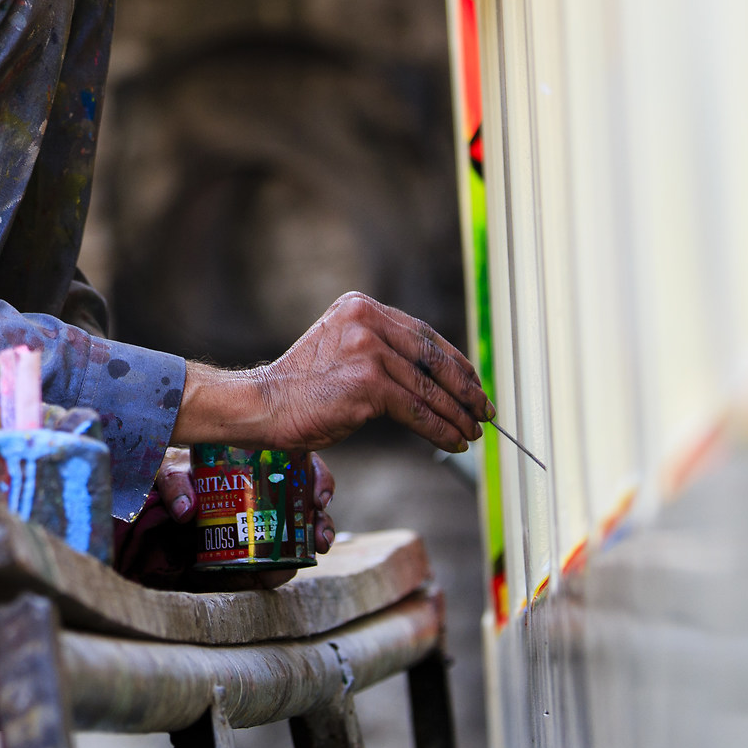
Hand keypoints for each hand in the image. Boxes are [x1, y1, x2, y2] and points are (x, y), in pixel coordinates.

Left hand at [150, 449, 336, 558]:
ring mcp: (262, 520)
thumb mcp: (170, 472)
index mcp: (257, 462)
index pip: (299, 464)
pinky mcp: (252, 548)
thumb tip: (186, 510)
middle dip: (321, 518)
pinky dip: (283, 566)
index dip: (317, 478)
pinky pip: (275, 557)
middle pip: (307, 500)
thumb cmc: (173, 478)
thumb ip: (175, 484)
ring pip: (299, 529)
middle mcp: (266, 490)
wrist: (159, 507)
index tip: (320, 498)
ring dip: (312, 540)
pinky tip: (282, 571)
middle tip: (321, 535)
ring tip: (314, 549)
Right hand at [174, 292, 491, 452]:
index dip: (454, 361)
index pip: (422, 333)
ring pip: (428, 387)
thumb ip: (381, 350)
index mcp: (361, 307)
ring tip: (473, 431)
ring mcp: (366, 351)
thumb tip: (433, 376)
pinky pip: (417, 410)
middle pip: (432, 357)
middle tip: (484, 409)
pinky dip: (440, 429)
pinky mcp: (367, 385)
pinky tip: (453, 440)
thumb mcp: (343, 351)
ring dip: (457, 414)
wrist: (263, 405)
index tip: (474, 382)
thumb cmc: (302, 388)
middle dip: (465, 387)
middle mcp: (366, 322)